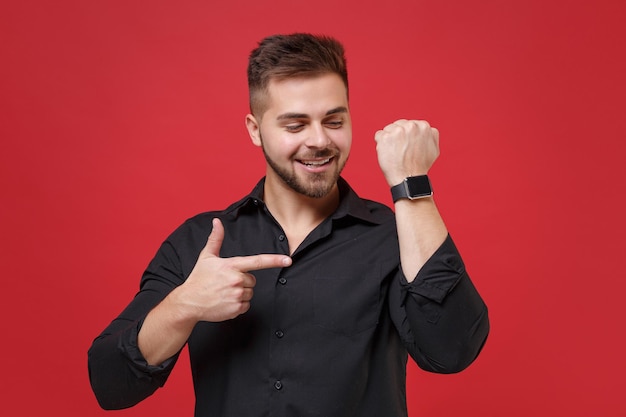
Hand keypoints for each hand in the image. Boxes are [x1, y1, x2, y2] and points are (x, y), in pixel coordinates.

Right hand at [175, 218, 291, 322]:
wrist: (189, 302)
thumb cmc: (198, 279)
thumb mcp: (206, 257)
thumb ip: (216, 239)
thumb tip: (217, 222)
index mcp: (232, 266)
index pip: (257, 261)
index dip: (274, 260)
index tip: (288, 260)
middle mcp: (236, 280)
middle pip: (252, 280)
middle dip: (243, 281)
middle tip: (226, 283)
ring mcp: (236, 295)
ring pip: (250, 293)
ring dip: (240, 293)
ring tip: (224, 292)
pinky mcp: (236, 309)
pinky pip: (246, 305)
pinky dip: (237, 305)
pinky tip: (225, 301)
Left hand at [374, 119, 439, 185]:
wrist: (408, 179)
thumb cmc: (419, 167)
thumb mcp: (434, 149)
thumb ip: (431, 135)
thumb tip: (428, 129)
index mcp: (423, 126)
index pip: (409, 124)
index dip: (407, 136)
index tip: (407, 144)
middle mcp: (411, 126)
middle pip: (398, 125)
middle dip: (398, 136)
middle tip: (401, 150)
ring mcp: (397, 131)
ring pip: (388, 129)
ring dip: (389, 139)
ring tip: (395, 152)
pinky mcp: (385, 137)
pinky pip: (379, 135)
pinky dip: (381, 143)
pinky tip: (388, 153)